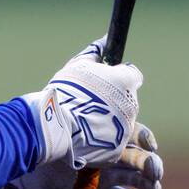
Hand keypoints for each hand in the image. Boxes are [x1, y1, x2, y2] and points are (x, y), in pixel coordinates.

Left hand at [4, 123, 163, 188]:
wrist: (30, 168)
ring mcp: (109, 175)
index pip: (134, 132)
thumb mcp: (66, 132)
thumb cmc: (48, 143)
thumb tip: (86, 123)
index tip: (149, 146)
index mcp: (106, 134)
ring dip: (148, 185)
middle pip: (140, 158)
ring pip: (137, 179)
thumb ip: (81, 129)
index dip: (145, 139)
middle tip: (154, 173)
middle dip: (151, 165)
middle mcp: (112, 154)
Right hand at [20, 36, 143, 170]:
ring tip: (85, 122)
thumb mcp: (78, 65)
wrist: (56, 125)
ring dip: (109, 121)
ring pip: (122, 123)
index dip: (120, 77)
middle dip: (115, 100)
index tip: (107, 80)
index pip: (132, 75)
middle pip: (129, 100)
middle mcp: (132, 106)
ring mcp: (126, 129)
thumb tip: (103, 40)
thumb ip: (93, 53)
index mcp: (126, 82)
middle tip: (91, 102)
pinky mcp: (117, 149)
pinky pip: (113, 142)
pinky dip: (102, 139)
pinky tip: (85, 136)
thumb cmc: (65, 90)